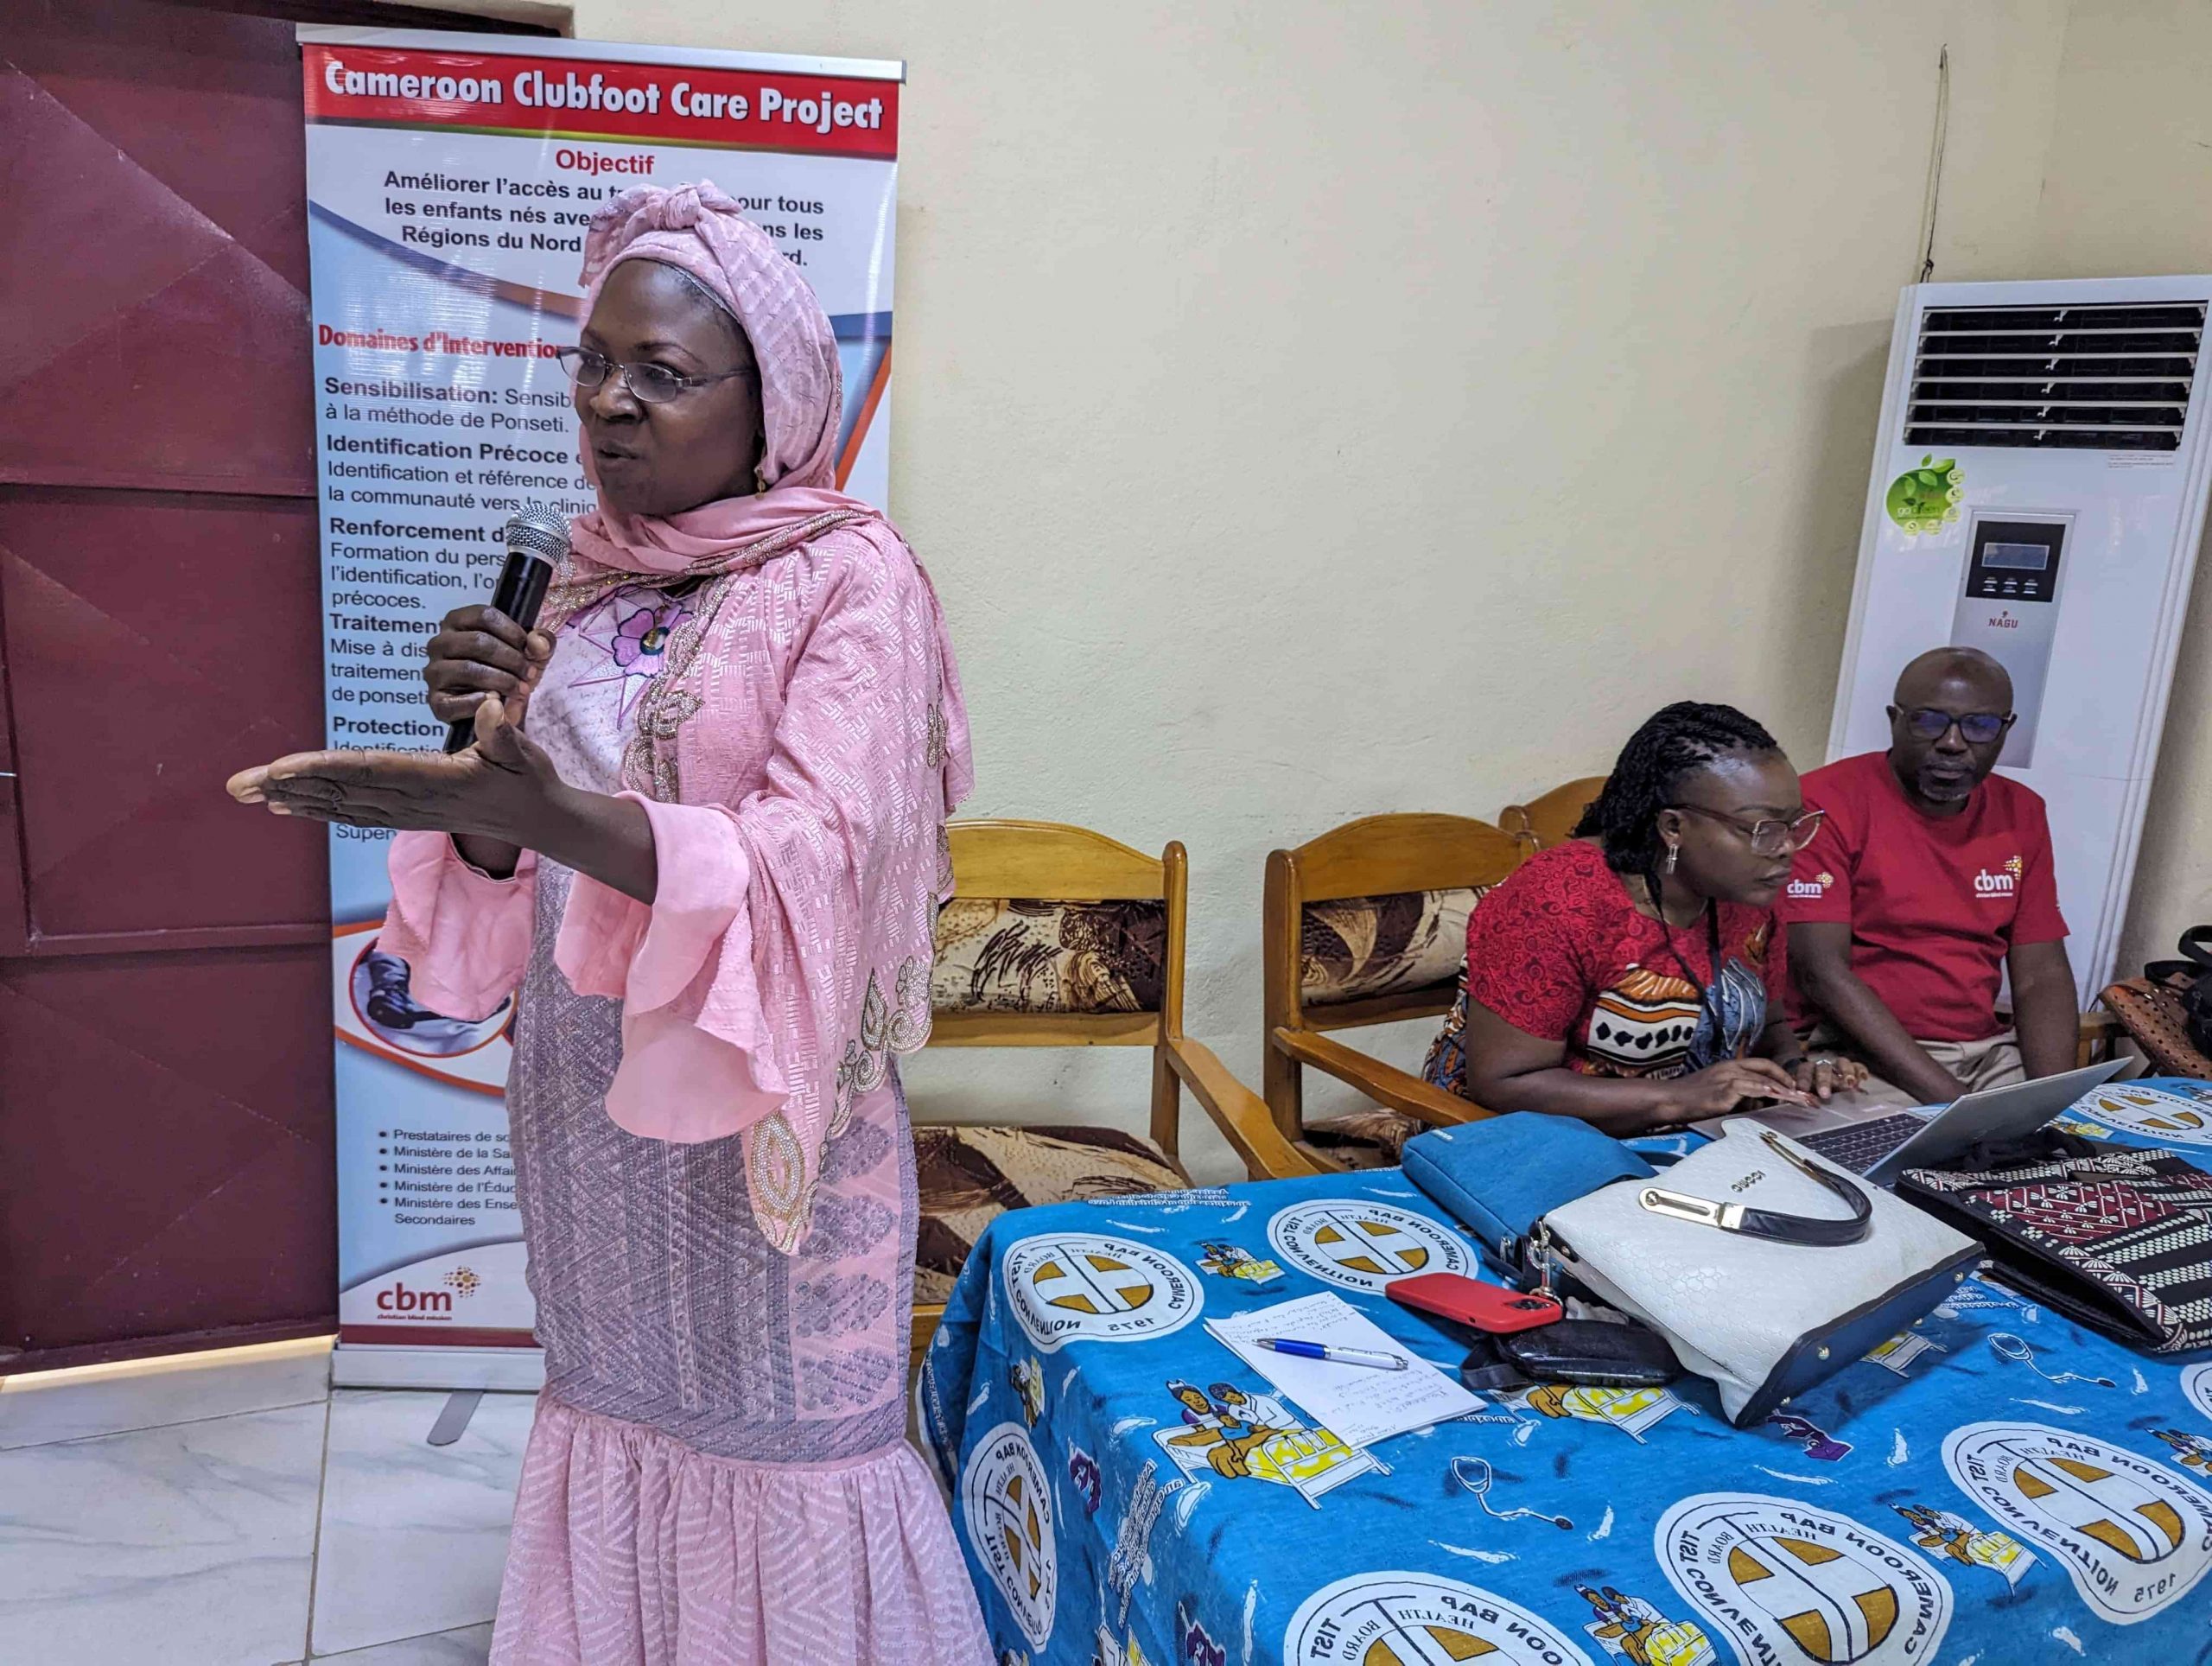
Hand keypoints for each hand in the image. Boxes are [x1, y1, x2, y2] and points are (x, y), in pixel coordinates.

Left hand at [227, 695, 566, 843]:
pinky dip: (319, 808)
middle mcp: (412, 800)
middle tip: (239, 785)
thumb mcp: (525, 750)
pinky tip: (292, 804)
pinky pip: (354, 813)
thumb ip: (507, 732)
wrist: (539, 820)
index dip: (321, 768)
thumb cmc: (529, 779)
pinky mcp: (408, 814)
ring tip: (251, 794)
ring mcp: (407, 811)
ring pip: (340, 805)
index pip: (367, 770)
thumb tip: (494, 708)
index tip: (282, 768)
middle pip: (339, 791)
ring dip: (294, 798)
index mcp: (433, 780)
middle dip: (288, 786)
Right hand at [424, 605, 552, 729]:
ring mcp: (434, 672)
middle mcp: (440, 643)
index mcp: (458, 621)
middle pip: (478, 641)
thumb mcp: (531, 653)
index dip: (512, 632)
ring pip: (468, 669)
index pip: (484, 615)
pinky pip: (455, 701)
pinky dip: (480, 702)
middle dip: (512, 660)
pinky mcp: (436, 701)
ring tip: (520, 690)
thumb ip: (541, 643)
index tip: (529, 650)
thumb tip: (538, 643)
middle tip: (530, 675)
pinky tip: (496, 702)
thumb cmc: (511, 672)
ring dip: (502, 681)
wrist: (500, 709)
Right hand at [1655, 1058, 1817, 1121]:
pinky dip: (1765, 1092)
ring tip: (1801, 1101)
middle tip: (1808, 1097)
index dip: (1781, 1074)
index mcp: (1730, 1066)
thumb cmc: (1691, 1099)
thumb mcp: (1719, 1092)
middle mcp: (1731, 1068)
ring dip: (1785, 1091)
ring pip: (1763, 1081)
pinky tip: (1777, 1097)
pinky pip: (1749, 1089)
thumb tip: (1759, 1102)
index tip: (1796, 1087)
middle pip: (1768, 1072)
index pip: (1763, 1065)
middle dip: (1791, 1084)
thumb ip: (1739, 1094)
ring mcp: (1727, 1078)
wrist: (1670, 1100)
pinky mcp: (1723, 1090)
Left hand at [1788, 1053, 1869, 1102]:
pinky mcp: (1853, 1069)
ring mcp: (1838, 1067)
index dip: (1803, 1079)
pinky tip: (1862, 1079)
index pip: (1804, 1070)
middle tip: (1825, 1094)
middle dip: (1824, 1080)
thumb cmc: (1811, 1091)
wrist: (1824, 1085)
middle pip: (1823, 1068)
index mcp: (1808, 1071)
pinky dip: (1860, 1070)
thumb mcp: (1801, 1094)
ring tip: (1849, 1084)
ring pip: (1842, 1062)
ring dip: (1845, 1073)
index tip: (1802, 1089)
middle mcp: (1823, 1067)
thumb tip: (1778, 1101)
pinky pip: (1858, 1066)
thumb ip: (1792, 1096)